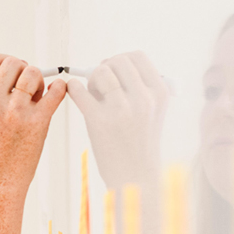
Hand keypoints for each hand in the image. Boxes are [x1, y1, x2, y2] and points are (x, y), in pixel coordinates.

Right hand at [0, 53, 67, 190]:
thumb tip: (14, 67)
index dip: (7, 61)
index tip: (13, 73)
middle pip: (14, 63)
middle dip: (24, 69)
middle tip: (27, 86)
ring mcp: (15, 112)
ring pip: (33, 73)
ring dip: (38, 80)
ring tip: (36, 97)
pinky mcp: (37, 123)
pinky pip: (55, 92)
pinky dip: (60, 88)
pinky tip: (57, 91)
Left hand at [66, 51, 167, 186]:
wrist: (135, 177)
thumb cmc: (140, 142)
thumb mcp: (153, 112)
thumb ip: (138, 87)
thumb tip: (108, 64)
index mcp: (159, 93)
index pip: (138, 56)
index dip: (122, 60)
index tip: (115, 72)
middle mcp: (144, 99)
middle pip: (118, 60)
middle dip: (106, 67)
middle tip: (101, 84)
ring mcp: (121, 110)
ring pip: (100, 72)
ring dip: (92, 79)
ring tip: (94, 96)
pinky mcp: (99, 121)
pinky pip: (79, 89)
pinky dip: (74, 88)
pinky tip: (76, 93)